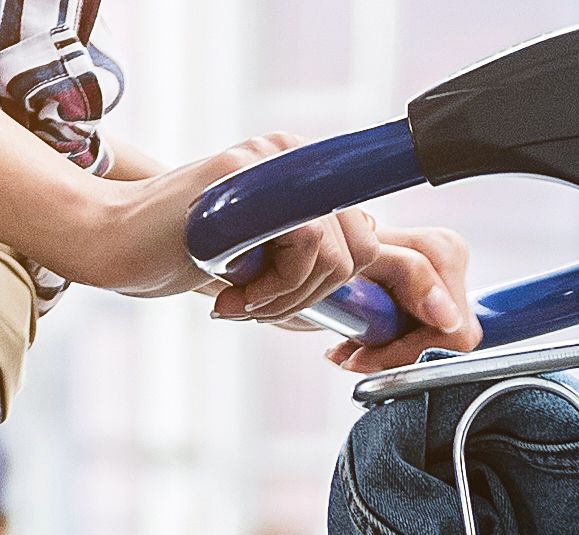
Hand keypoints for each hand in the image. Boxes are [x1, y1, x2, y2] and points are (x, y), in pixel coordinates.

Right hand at [37, 138, 478, 364]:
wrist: (126, 247)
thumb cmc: (205, 269)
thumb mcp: (287, 287)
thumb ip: (338, 291)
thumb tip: (397, 321)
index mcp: (322, 193)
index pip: (397, 229)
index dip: (432, 282)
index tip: (451, 327)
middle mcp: (307, 168)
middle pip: (374, 242)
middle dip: (341, 302)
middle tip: (302, 328)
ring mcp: (279, 162)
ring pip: (341, 250)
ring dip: (294, 298)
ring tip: (248, 302)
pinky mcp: (251, 172)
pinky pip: (304, 239)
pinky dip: (274, 287)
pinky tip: (236, 293)